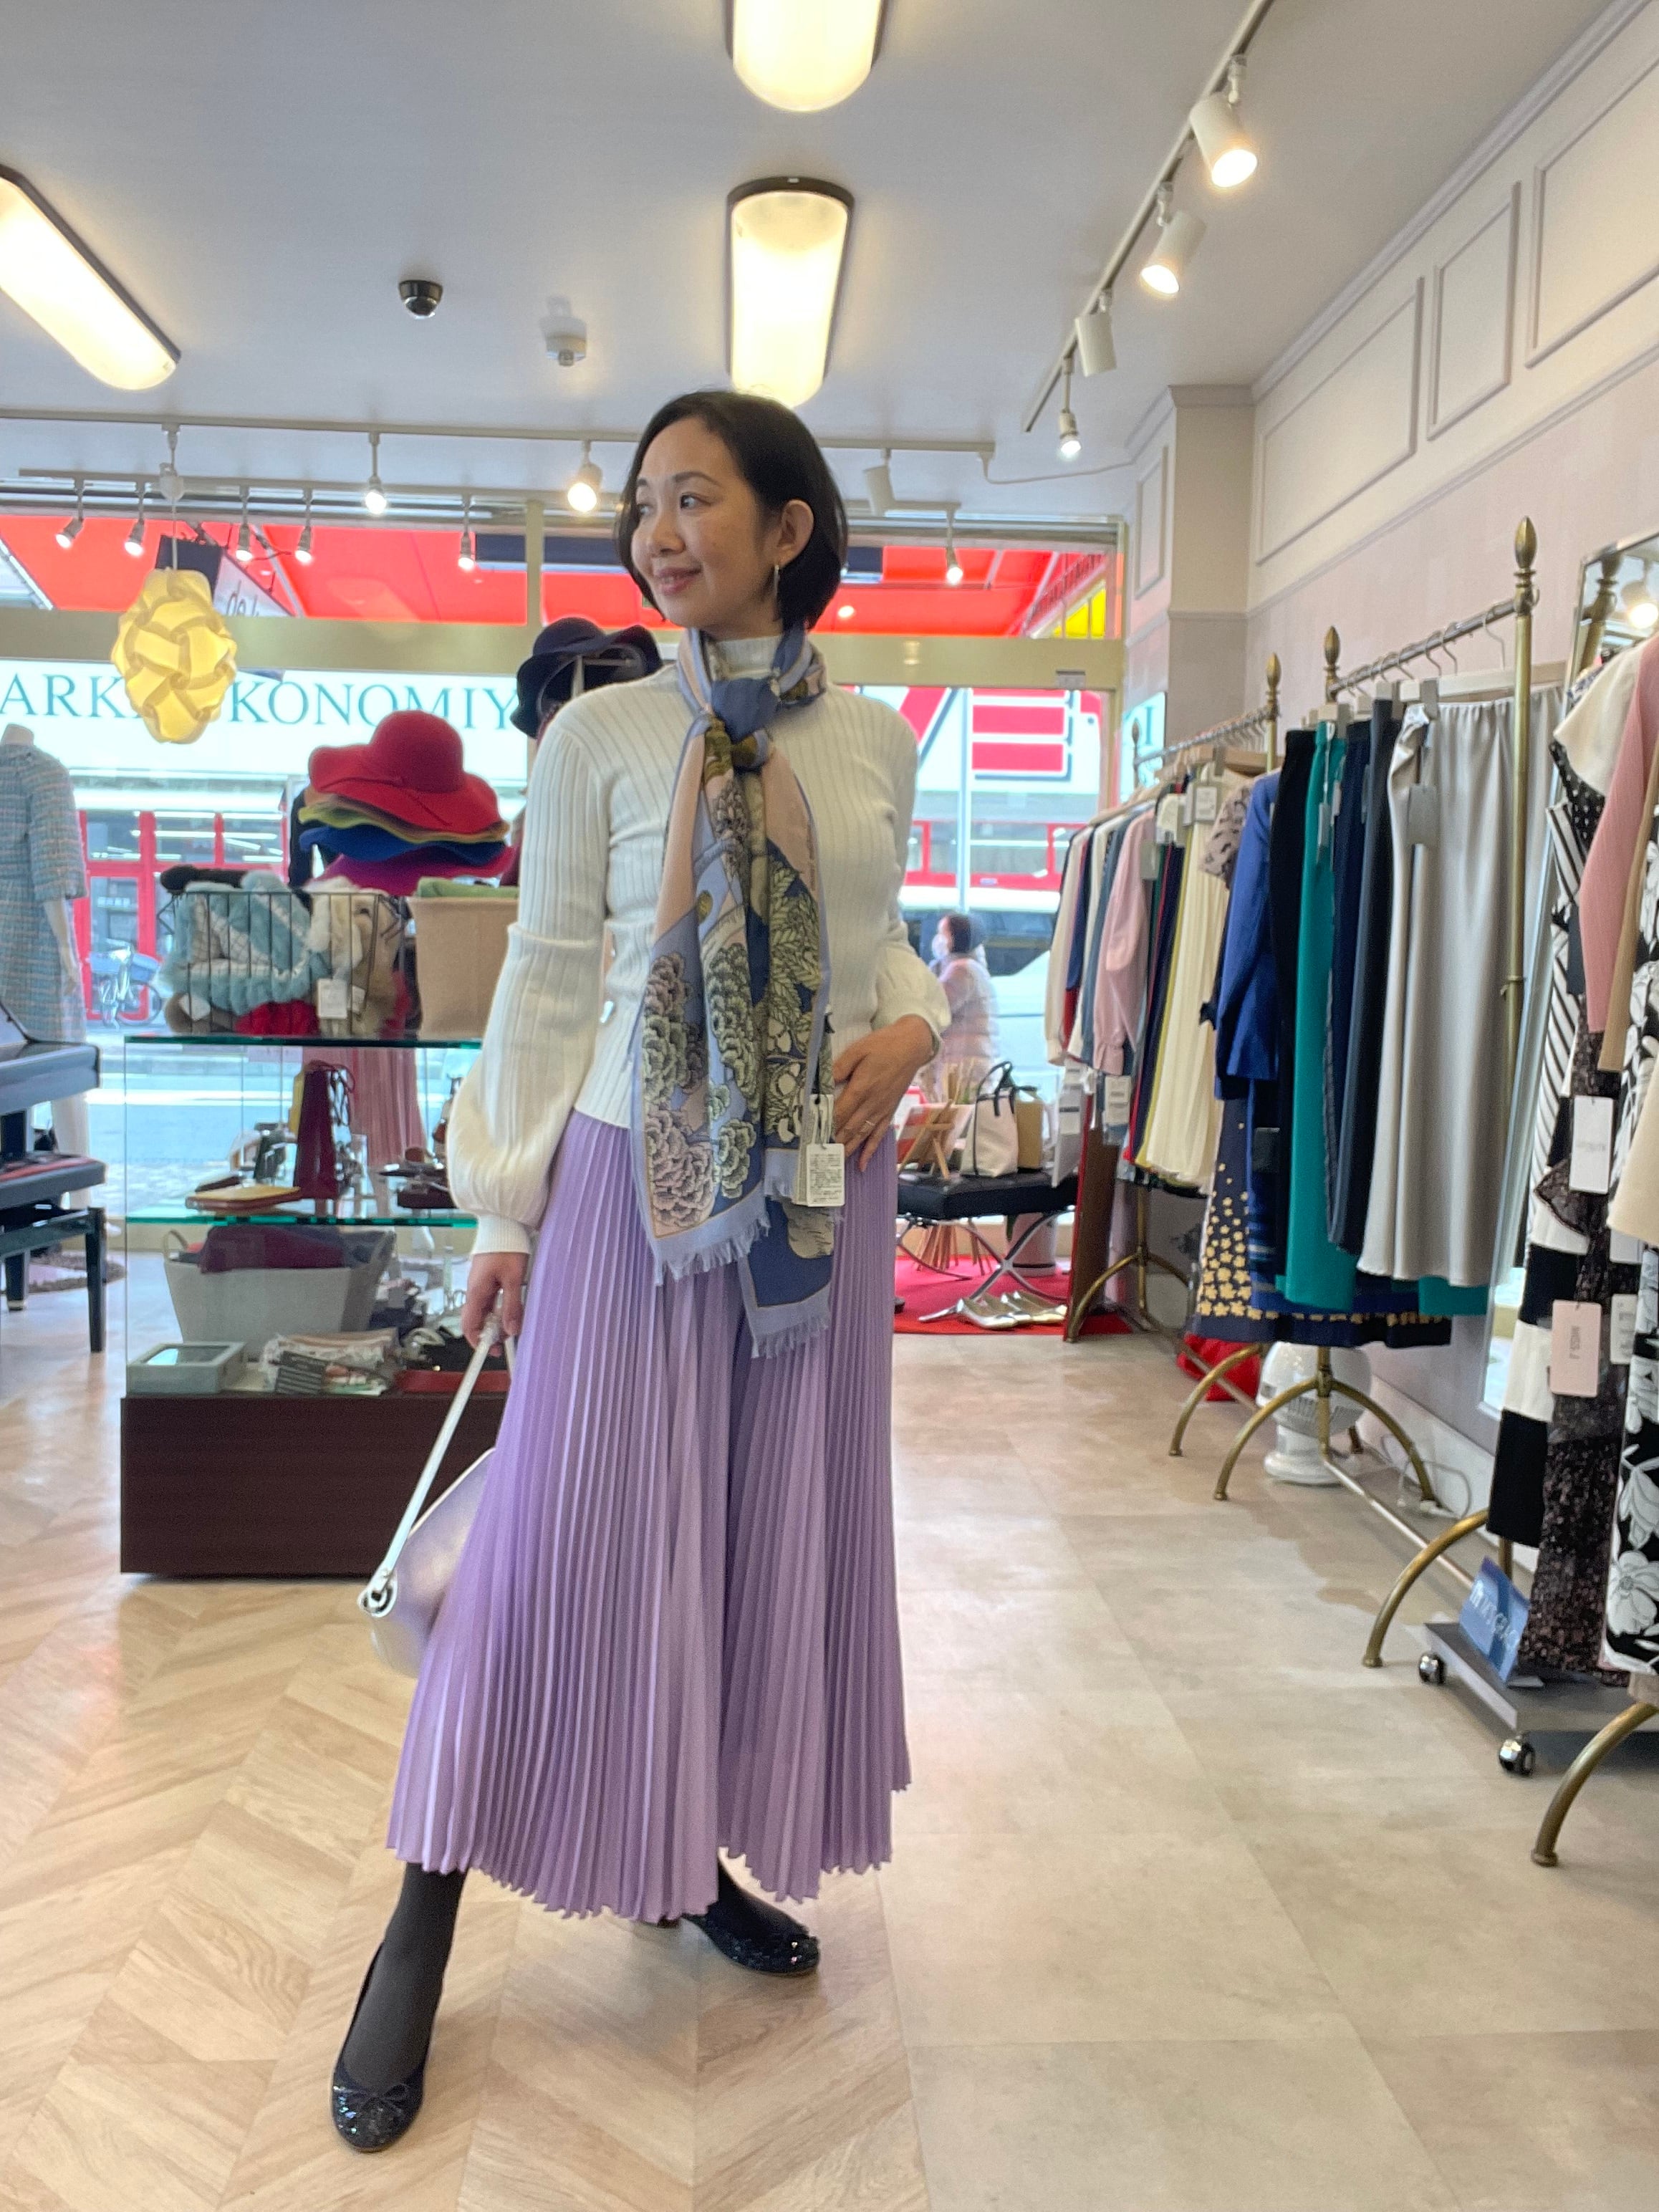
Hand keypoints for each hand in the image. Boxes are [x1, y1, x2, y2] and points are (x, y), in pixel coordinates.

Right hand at [462, 1250, 527, 1344]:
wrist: (503, 1223)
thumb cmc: (507, 1246)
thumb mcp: (513, 1278)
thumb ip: (512, 1305)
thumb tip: (511, 1330)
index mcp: (476, 1292)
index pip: (470, 1325)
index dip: (478, 1341)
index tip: (492, 1351)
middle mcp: (474, 1290)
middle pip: (475, 1320)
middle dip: (489, 1333)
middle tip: (507, 1340)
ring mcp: (480, 1284)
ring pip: (483, 1311)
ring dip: (495, 1321)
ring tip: (512, 1325)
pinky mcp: (487, 1279)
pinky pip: (489, 1300)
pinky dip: (498, 1309)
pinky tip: (510, 1310)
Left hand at [832, 1016, 934, 1168]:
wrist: (911, 1046)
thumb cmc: (883, 1045)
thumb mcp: (857, 1050)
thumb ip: (840, 1067)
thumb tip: (824, 1083)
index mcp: (861, 1088)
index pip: (839, 1112)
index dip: (825, 1125)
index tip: (812, 1135)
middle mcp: (871, 1103)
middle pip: (848, 1128)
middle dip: (833, 1142)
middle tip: (817, 1154)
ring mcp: (882, 1110)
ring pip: (861, 1135)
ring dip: (847, 1149)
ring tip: (833, 1162)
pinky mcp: (889, 1111)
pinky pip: (879, 1135)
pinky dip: (869, 1151)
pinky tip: (861, 1165)